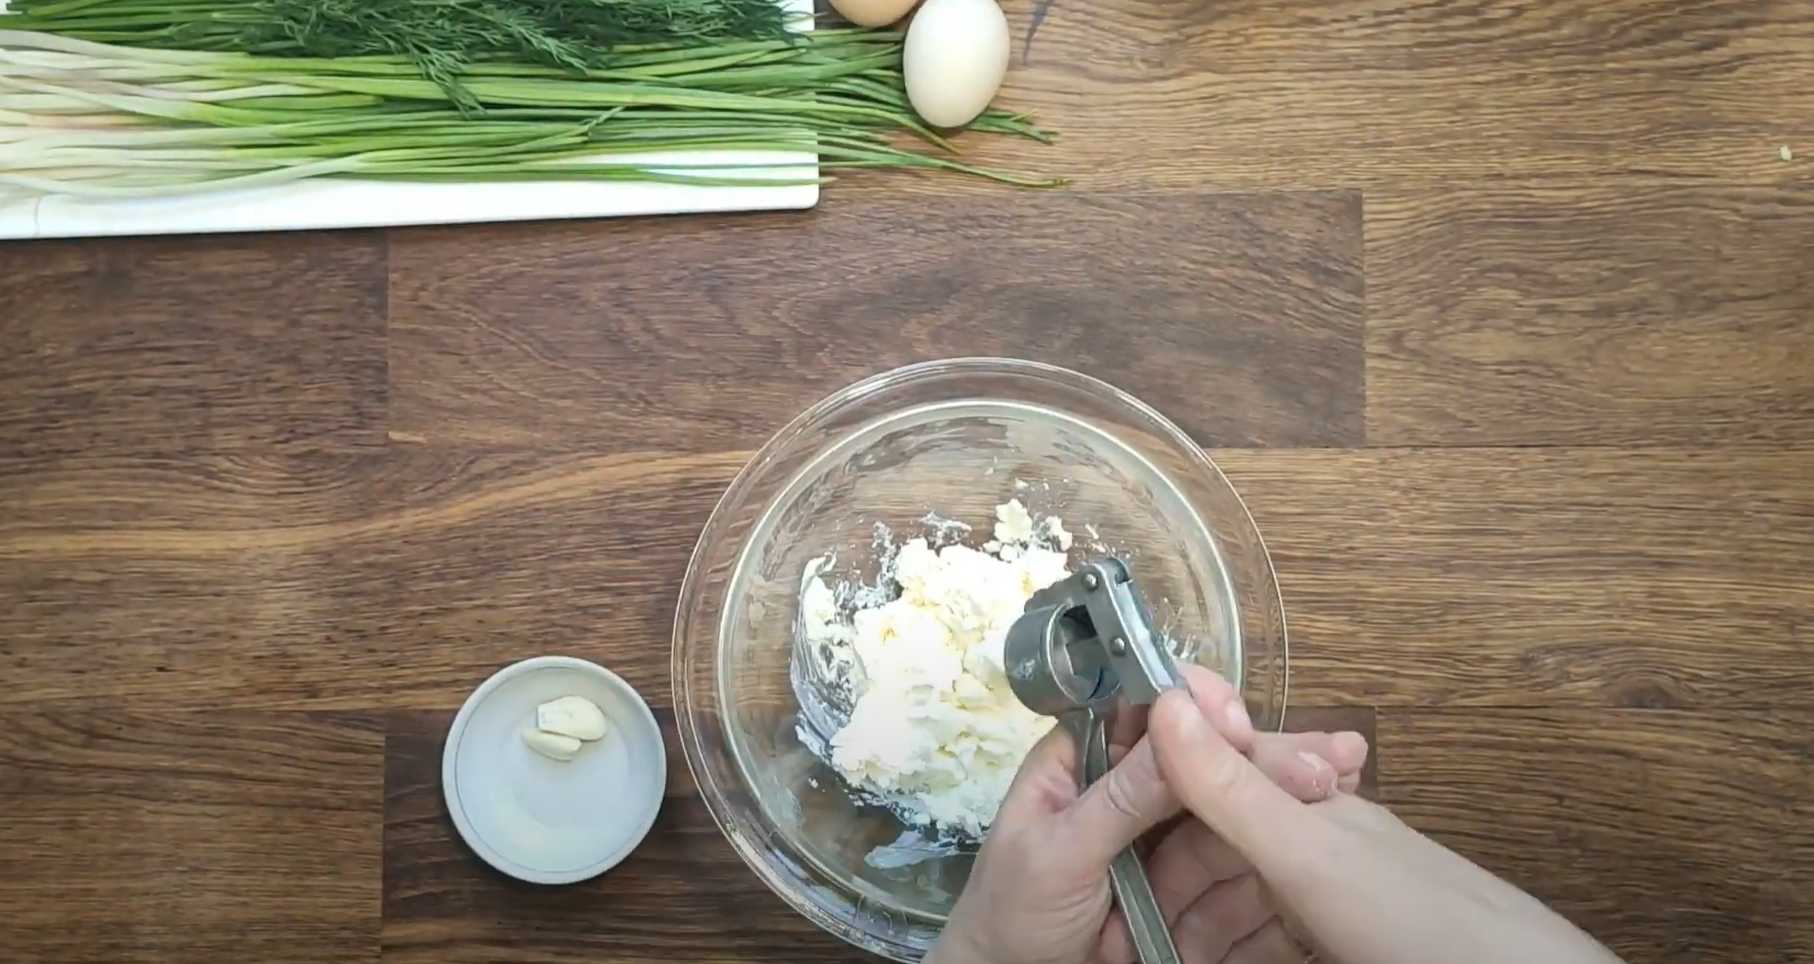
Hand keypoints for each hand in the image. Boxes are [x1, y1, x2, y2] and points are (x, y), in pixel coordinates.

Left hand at [928, 666, 1369, 963]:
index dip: (1192, 703)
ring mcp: (1163, 832)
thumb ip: (1118, 799)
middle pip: (1202, 750)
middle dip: (1259, 748)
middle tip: (1321, 755)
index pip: (1142, 708)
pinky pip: (1236, 853)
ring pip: (1228, 798)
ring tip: (1339, 779)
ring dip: (1282, 786)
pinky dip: (1279, 840)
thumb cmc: (1012, 915)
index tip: (1236, 718)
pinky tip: (1327, 823)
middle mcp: (1130, 784)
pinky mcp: (1190, 879)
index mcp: (1081, 759)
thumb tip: (1176, 728)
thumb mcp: (1058, 854)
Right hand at [1146, 689, 1624, 963]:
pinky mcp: (1326, 951)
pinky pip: (1258, 945)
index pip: (1208, 773)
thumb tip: (1164, 698)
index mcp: (1305, 800)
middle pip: (1213, 848)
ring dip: (1186, 922)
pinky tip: (1195, 959)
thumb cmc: (1420, 919)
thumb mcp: (1308, 850)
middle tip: (1114, 914)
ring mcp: (1321, 905)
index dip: (1153, 790)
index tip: (1099, 817)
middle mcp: (1310, 844)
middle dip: (1161, 875)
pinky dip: (1224, 951)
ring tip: (1140, 946)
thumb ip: (1232, 785)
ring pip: (1231, 904)